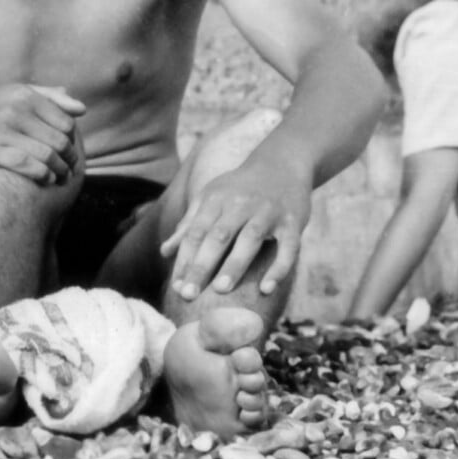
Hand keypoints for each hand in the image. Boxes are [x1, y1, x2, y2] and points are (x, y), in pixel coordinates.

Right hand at [0, 84, 85, 183]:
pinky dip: (42, 175)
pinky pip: (26, 165)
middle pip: (59, 141)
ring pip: (46, 155)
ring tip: (61, 178)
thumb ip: (50, 98)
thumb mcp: (16, 95)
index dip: (73, 141)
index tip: (70, 152)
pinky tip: (46, 179)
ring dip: (60, 171)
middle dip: (69, 160)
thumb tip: (81, 109)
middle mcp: (14, 110)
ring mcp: (0, 130)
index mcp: (24, 95)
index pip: (65, 123)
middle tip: (70, 170)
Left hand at [161, 159, 310, 300]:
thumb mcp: (209, 198)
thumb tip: (164, 252)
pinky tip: (266, 288)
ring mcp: (268, 212)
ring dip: (234, 265)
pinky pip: (288, 247)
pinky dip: (278, 268)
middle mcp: (240, 205)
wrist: (282, 163)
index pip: (195, 233)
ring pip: (250, 240)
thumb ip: (188, 224)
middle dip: (201, 266)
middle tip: (188, 295)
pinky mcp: (293, 222)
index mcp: (215, 200)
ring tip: (220, 290)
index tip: (175, 287)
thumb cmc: (239, 188)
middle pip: (218, 237)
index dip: (184, 260)